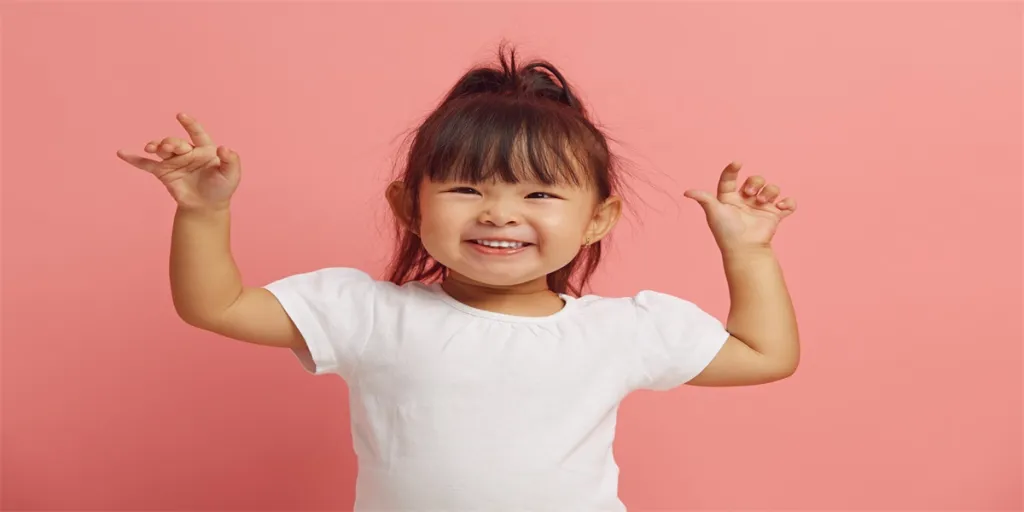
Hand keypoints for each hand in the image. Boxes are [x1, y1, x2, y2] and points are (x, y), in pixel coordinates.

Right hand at [117, 113, 240, 211]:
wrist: (206, 206)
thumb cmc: (221, 188)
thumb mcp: (232, 175)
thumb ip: (231, 160)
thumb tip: (224, 148)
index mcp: (204, 149)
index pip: (196, 133)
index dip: (189, 124)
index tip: (180, 116)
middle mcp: (187, 152)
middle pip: (176, 142)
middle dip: (171, 142)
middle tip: (169, 147)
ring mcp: (174, 161)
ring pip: (161, 149)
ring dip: (155, 146)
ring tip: (151, 148)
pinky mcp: (163, 173)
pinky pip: (146, 164)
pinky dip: (134, 159)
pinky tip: (121, 153)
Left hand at [683, 162, 796, 252]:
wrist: (744, 249)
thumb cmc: (726, 232)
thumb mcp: (714, 212)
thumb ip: (703, 199)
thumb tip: (686, 192)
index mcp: (729, 198)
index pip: (730, 179)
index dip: (732, 169)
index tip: (737, 163)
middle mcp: (746, 200)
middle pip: (755, 179)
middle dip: (755, 182)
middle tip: (751, 194)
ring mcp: (762, 207)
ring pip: (772, 188)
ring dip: (770, 191)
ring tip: (764, 202)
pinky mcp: (775, 215)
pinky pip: (788, 203)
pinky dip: (789, 202)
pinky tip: (781, 207)